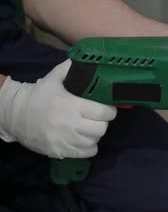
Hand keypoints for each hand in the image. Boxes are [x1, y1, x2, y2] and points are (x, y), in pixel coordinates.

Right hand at [0, 60, 116, 158]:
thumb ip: (72, 68)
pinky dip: (89, 147)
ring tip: (89, 128)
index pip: (103, 112)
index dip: (109, 111)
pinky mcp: (60, 151)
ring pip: (94, 141)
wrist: (14, 115)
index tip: (107, 108)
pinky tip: (83, 139)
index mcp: (71, 104)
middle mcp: (69, 124)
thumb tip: (89, 58)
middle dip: (103, 122)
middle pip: (101, 128)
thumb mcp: (54, 78)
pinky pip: (87, 153)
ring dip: (95, 134)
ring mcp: (65, 140)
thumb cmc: (39, 95)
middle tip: (98, 118)